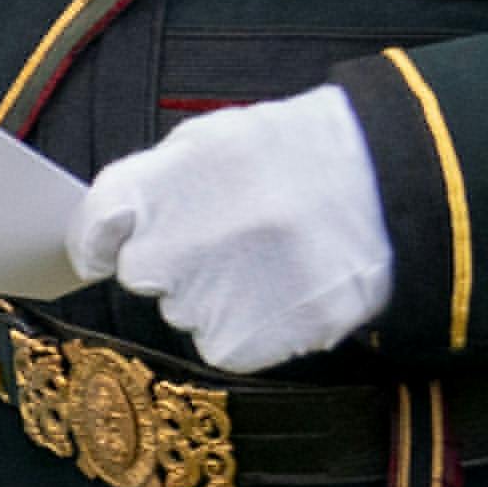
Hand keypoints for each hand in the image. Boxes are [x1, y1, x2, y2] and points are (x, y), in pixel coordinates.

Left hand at [68, 86, 390, 373]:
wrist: (392, 187)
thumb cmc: (299, 158)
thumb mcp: (215, 140)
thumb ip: (155, 182)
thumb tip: (109, 226)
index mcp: (163, 183)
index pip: (94, 227)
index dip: (95, 241)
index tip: (100, 250)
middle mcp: (178, 245)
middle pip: (140, 275)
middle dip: (172, 262)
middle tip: (227, 238)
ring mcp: (213, 298)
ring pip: (185, 313)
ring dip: (215, 295)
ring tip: (271, 257)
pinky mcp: (248, 342)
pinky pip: (223, 346)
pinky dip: (248, 329)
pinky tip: (285, 290)